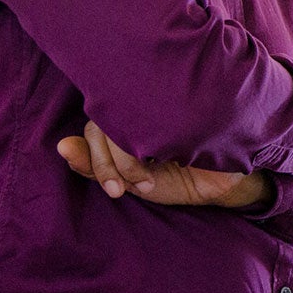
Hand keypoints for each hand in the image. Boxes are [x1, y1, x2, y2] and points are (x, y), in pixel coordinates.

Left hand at [56, 121, 273, 208]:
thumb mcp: (134, 179)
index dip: (96, 159)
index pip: (95, 125)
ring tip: (147, 180)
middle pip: (103, 123)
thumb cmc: (180, 173)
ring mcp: (159, 102)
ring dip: (127, 160)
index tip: (117, 190)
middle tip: (125, 189)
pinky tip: (162, 163)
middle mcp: (139, 105)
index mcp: (126, 117)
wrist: (233, 176)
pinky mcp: (181, 104)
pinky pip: (148, 119)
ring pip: (121, 121)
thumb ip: (96, 166)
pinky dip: (147, 147)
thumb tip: (59, 146)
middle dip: (108, 163)